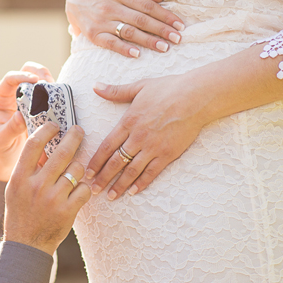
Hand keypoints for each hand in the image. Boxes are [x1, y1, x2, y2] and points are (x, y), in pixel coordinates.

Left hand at [0, 62, 52, 181]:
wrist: (10, 164)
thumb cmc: (1, 151)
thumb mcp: (1, 141)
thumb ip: (10, 129)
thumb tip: (21, 116)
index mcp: (0, 100)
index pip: (10, 79)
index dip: (22, 76)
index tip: (36, 81)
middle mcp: (14, 97)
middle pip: (27, 72)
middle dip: (39, 73)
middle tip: (50, 83)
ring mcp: (29, 102)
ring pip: (41, 81)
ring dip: (51, 82)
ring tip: (58, 91)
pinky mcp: (42, 109)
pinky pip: (51, 96)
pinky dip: (58, 95)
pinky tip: (64, 102)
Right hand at [4, 123, 90, 254]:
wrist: (26, 244)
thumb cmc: (21, 212)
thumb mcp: (17, 187)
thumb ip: (29, 167)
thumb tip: (46, 143)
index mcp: (20, 177)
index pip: (34, 144)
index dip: (47, 129)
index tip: (55, 125)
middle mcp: (36, 185)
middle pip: (62, 152)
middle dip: (74, 136)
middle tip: (79, 130)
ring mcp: (53, 198)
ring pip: (76, 169)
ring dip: (78, 167)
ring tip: (75, 170)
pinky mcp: (68, 211)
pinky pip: (84, 189)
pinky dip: (83, 187)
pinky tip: (77, 190)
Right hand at [65, 0, 185, 57]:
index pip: (148, 6)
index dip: (165, 16)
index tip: (179, 25)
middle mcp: (111, 7)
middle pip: (141, 20)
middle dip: (161, 30)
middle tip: (177, 39)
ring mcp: (101, 21)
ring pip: (128, 32)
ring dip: (148, 41)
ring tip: (164, 47)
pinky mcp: (93, 34)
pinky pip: (110, 43)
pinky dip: (123, 49)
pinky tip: (137, 54)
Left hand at [85, 74, 208, 198]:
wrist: (196, 97)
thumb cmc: (168, 89)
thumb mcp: (138, 87)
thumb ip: (115, 91)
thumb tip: (95, 86)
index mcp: (128, 121)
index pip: (106, 146)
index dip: (95, 161)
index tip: (86, 172)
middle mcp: (138, 137)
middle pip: (116, 162)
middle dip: (103, 177)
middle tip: (92, 190)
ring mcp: (153, 147)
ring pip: (132, 170)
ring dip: (120, 184)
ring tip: (110, 196)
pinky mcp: (168, 153)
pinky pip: (152, 172)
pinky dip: (142, 182)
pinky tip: (134, 192)